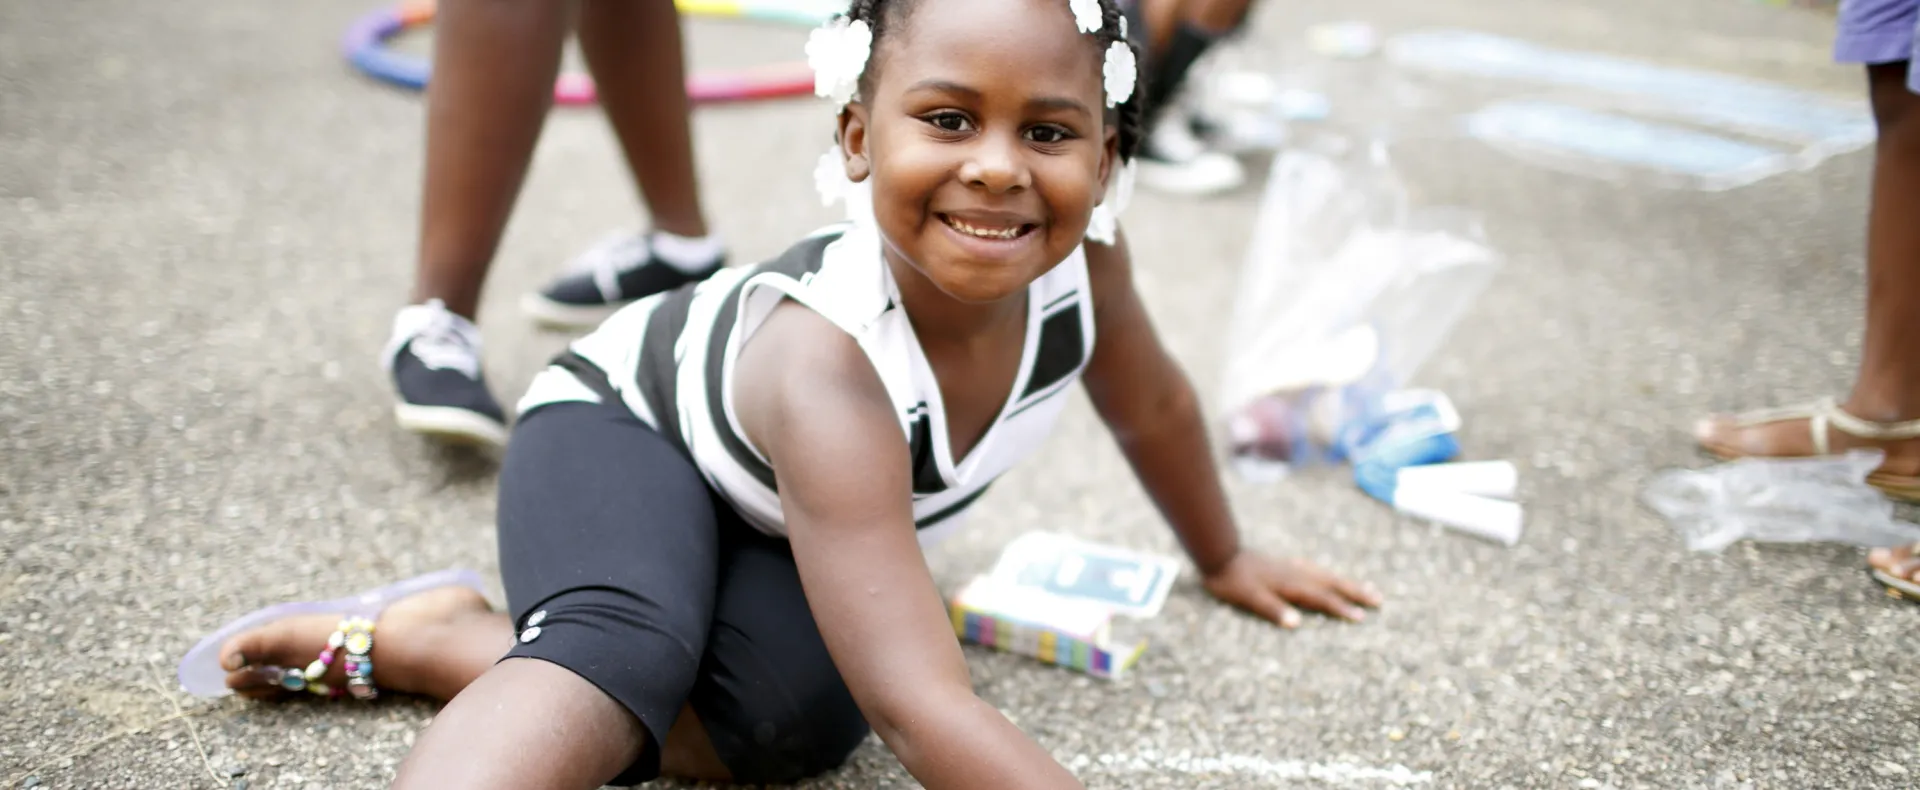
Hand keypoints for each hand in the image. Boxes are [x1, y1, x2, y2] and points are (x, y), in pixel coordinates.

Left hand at [1201, 550, 1380, 627]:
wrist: (1218, 553)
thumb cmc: (1231, 580)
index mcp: (1290, 584)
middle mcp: (1295, 573)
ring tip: (1367, 589)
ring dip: (1347, 583)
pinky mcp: (1285, 564)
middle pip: (1332, 583)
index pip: (1321, 598)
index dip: (1341, 608)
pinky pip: (1316, 569)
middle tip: (1379, 600)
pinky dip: (1330, 575)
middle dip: (1356, 592)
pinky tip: (1329, 577)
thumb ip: (1272, 609)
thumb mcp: (1248, 598)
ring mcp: (1292, 567)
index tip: (1362, 617)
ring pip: (1326, 574)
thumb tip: (1296, 623)